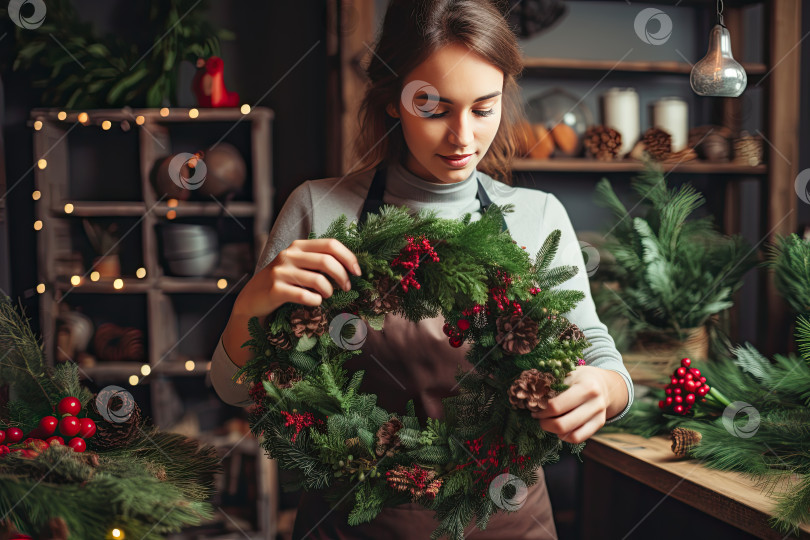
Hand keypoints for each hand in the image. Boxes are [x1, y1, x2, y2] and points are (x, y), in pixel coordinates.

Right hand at [233, 238, 361, 318]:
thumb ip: (318, 262)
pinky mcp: (275, 289)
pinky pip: (304, 296)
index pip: (331, 244)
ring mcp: (280, 272)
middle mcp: (289, 255)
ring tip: (327, 296)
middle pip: (327, 261)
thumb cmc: (283, 283)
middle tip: (347, 288)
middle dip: (343, 276)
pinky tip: (315, 302)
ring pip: (318, 280)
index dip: (349, 257)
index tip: (358, 272)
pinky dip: (316, 301)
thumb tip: (351, 268)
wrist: (252, 299)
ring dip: (329, 291)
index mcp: (298, 246)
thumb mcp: (299, 266)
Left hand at [531, 366, 627, 443]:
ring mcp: (600, 415)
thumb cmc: (578, 377)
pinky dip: (566, 436)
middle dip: (545, 424)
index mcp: (586, 387)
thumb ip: (551, 386)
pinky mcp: (600, 423)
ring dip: (555, 432)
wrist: (603, 382)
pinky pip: (579, 438)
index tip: (534, 409)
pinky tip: (560, 428)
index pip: (556, 406)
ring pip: (572, 435)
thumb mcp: (566, 374)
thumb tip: (529, 399)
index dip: (541, 411)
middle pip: (563, 424)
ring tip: (548, 423)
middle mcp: (595, 403)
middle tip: (538, 418)